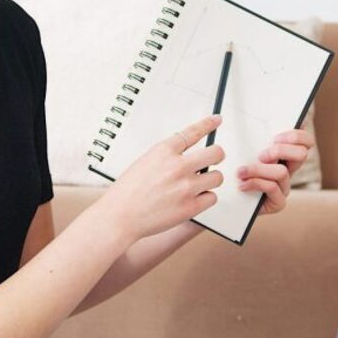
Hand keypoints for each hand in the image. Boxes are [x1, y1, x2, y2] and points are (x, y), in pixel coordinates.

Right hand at [97, 114, 225, 242]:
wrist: (119, 216)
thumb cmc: (127, 192)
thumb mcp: (145, 162)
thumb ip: (168, 157)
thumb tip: (189, 157)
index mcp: (164, 151)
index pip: (194, 132)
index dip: (208, 124)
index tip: (216, 120)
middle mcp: (178, 166)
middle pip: (216, 153)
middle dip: (216, 156)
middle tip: (213, 161)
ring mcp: (186, 187)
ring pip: (217, 177)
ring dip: (210, 180)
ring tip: (197, 185)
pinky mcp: (190, 207)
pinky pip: (212, 198)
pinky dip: (205, 199)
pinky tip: (193, 199)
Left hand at [236, 128, 314, 215]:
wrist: (232, 202)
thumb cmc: (238, 172)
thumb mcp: (245, 151)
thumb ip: (254, 138)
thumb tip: (253, 117)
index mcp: (285, 154)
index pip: (306, 141)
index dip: (297, 135)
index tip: (274, 137)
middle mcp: (289, 170)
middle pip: (302, 154)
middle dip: (280, 151)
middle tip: (260, 155)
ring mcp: (285, 187)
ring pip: (282, 172)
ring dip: (259, 169)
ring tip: (241, 172)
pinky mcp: (279, 203)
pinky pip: (272, 188)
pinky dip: (254, 183)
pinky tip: (242, 185)